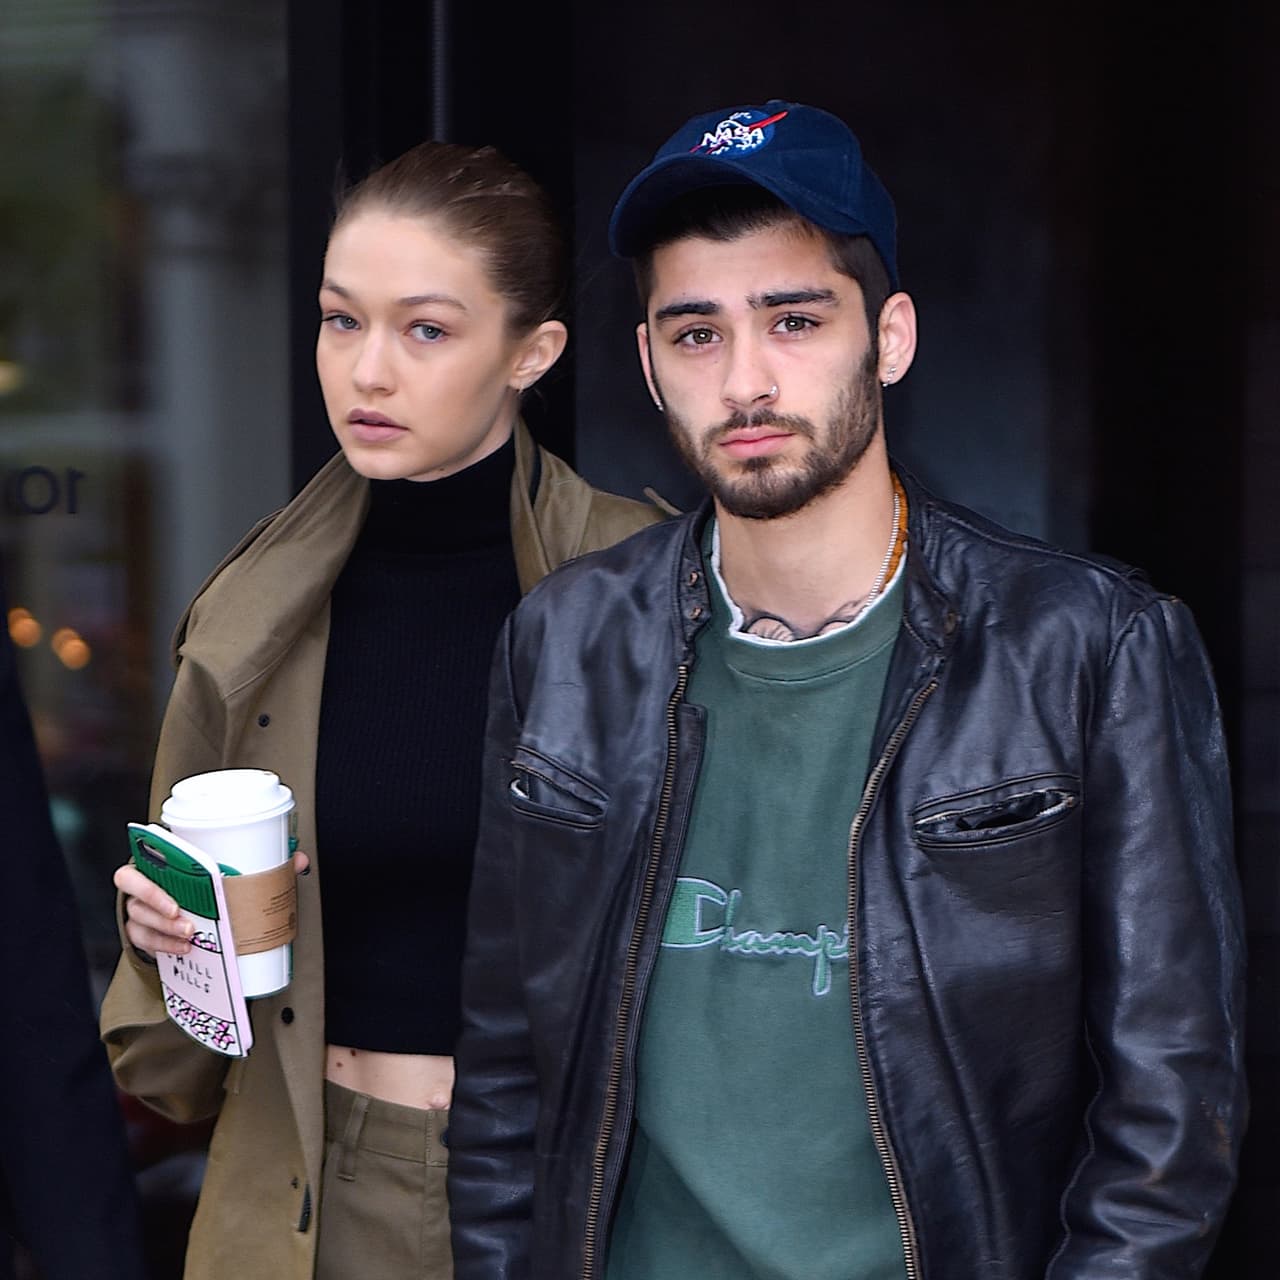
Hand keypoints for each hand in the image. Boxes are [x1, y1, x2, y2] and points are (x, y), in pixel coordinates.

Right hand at [114, 851, 309, 958]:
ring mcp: (138, 908)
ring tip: (189, 937)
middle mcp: (143, 881)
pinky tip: (183, 949)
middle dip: (159, 905)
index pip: (142, 852)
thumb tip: (297, 860)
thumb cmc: (206, 880)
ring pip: (138, 917)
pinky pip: (141, 939)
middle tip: (186, 921)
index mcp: (160, 857)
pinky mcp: (140, 931)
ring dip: (163, 930)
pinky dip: (162, 946)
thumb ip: (262, 862)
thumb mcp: (230, 868)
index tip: (173, 882)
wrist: (185, 905)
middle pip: (135, 889)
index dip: (151, 864)